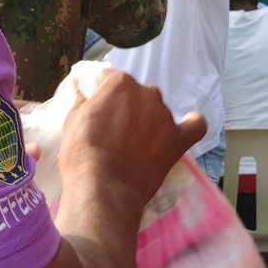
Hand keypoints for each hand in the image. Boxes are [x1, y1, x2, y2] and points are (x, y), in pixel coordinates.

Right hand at [58, 71, 205, 211]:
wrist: (104, 188)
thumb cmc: (82, 153)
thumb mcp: (72, 120)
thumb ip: (82, 99)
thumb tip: (81, 87)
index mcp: (120, 83)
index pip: (109, 79)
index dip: (101, 95)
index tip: (96, 112)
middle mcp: (147, 93)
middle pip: (135, 94)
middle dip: (125, 108)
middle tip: (113, 132)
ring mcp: (165, 115)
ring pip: (157, 110)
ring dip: (148, 120)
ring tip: (136, 145)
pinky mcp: (178, 139)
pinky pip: (194, 125)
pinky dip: (189, 125)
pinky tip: (179, 132)